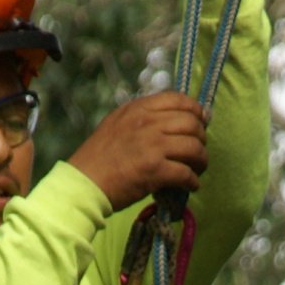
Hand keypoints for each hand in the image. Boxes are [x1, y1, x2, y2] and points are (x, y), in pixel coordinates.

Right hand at [70, 93, 208, 209]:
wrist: (83, 183)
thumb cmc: (98, 158)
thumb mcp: (116, 124)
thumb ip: (141, 118)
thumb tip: (170, 120)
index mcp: (137, 108)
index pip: (178, 99)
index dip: (196, 111)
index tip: (201, 122)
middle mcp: (147, 122)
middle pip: (192, 123)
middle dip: (201, 138)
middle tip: (198, 151)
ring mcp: (152, 145)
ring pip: (194, 147)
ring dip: (201, 161)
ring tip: (197, 169)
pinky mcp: (155, 170)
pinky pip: (186, 173)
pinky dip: (192, 181)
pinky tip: (190, 185)